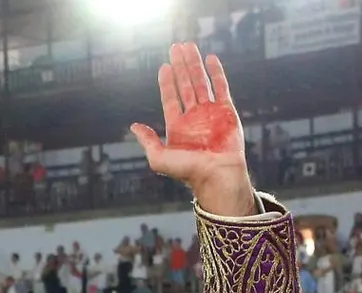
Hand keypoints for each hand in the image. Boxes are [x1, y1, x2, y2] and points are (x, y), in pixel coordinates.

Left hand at [130, 44, 257, 217]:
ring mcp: (211, 113)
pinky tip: (210, 59)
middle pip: (185, 85)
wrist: (217, 176)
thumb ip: (147, 141)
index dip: (167, 82)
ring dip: (195, 64)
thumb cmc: (188, 171)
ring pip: (201, 82)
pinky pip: (222, 87)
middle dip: (180, 66)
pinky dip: (216, 73)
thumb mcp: (159, 158)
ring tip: (189, 47)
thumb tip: (134, 126)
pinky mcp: (227, 111)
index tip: (164, 66)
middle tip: (176, 48)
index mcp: (178, 126)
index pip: (171, 98)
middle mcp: (194, 117)